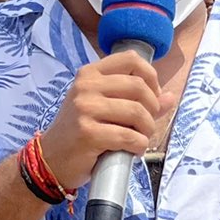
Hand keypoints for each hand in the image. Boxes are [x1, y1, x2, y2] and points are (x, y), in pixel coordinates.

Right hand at [39, 50, 160, 187]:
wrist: (50, 159)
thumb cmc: (78, 131)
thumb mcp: (102, 108)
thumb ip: (135, 99)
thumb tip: (169, 97)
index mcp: (90, 74)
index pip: (131, 60)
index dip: (151, 77)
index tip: (152, 96)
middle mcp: (86, 87)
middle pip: (139, 87)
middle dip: (152, 109)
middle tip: (147, 124)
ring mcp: (85, 109)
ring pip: (137, 113)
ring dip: (147, 130)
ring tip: (140, 139)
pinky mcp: (88, 133)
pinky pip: (129, 137)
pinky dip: (138, 146)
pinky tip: (132, 151)